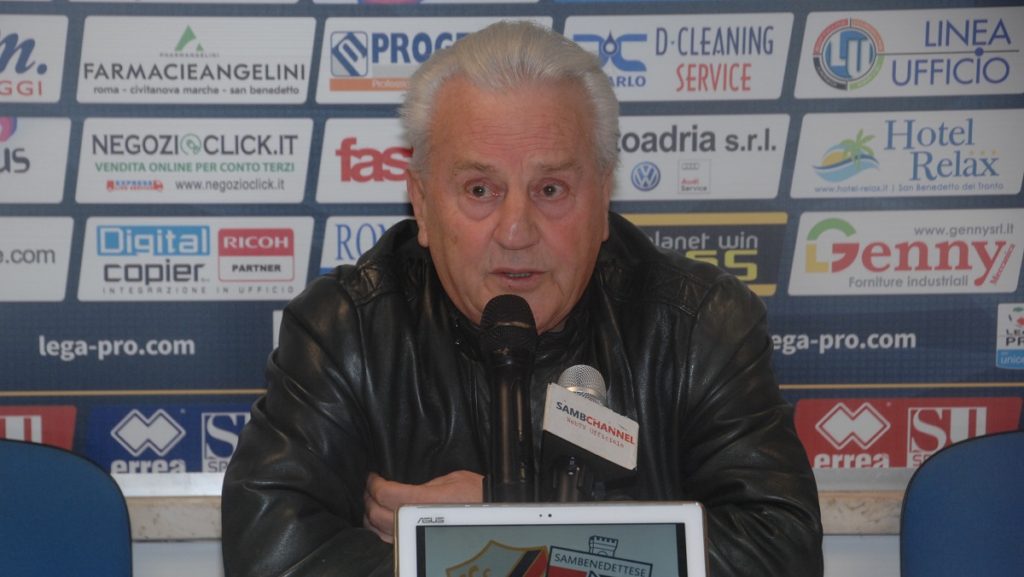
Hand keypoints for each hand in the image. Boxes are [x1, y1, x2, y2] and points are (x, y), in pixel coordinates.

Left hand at [362, 470, 482, 542]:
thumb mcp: (449, 479)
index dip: (374, 483)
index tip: (373, 476)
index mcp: (425, 501)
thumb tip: (399, 486)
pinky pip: (386, 540)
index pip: (386, 494)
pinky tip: (380, 518)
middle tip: (371, 487)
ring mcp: (415, 535)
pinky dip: (378, 528)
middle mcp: (417, 520)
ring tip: (373, 501)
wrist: (488, 516)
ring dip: (370, 514)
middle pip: (376, 513)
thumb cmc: (474, 494)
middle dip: (368, 497)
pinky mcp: (415, 543)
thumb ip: (421, 485)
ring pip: (377, 530)